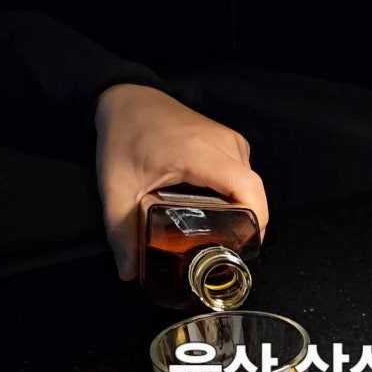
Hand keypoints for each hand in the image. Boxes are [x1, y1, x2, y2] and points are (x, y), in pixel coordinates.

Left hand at [95, 84, 267, 279]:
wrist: (127, 99)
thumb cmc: (124, 136)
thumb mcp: (117, 188)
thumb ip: (122, 232)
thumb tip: (129, 273)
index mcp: (200, 152)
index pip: (247, 190)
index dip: (253, 223)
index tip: (240, 249)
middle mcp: (224, 143)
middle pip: (254, 194)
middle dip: (248, 227)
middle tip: (227, 254)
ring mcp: (231, 140)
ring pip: (252, 187)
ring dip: (244, 213)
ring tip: (224, 238)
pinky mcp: (232, 143)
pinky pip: (245, 177)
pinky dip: (240, 198)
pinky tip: (221, 215)